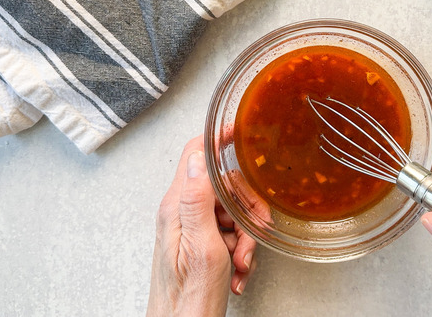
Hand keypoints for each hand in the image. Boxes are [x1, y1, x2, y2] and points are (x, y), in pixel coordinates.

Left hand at [147, 135, 256, 315]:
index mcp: (177, 207)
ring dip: (246, 237)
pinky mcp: (201, 243)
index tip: (240, 133)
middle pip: (225, 187)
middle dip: (247, 210)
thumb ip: (197, 198)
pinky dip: (242, 251)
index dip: (218, 140)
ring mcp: (192, 228)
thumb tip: (197, 156)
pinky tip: (238, 270)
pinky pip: (231, 234)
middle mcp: (182, 213)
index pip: (195, 155)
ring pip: (233, 212)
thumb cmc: (188, 298)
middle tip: (253, 233)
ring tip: (242, 261)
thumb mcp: (202, 245)